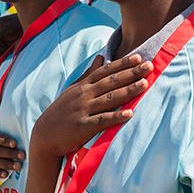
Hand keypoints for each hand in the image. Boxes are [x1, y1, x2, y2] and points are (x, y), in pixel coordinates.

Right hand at [30, 54, 151, 159]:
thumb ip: (88, 74)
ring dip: (127, 91)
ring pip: (109, 99)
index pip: (105, 71)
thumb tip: (101, 57)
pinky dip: (116, 117)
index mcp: (83, 86)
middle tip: (149, 66)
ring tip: (144, 84)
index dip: (122, 64)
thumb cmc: (61, 112)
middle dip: (131, 73)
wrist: (44, 135)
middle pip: (110, 82)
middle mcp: (84, 95)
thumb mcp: (73, 90)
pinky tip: (130, 114)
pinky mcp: (83, 126)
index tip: (139, 57)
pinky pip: (102, 121)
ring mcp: (83, 110)